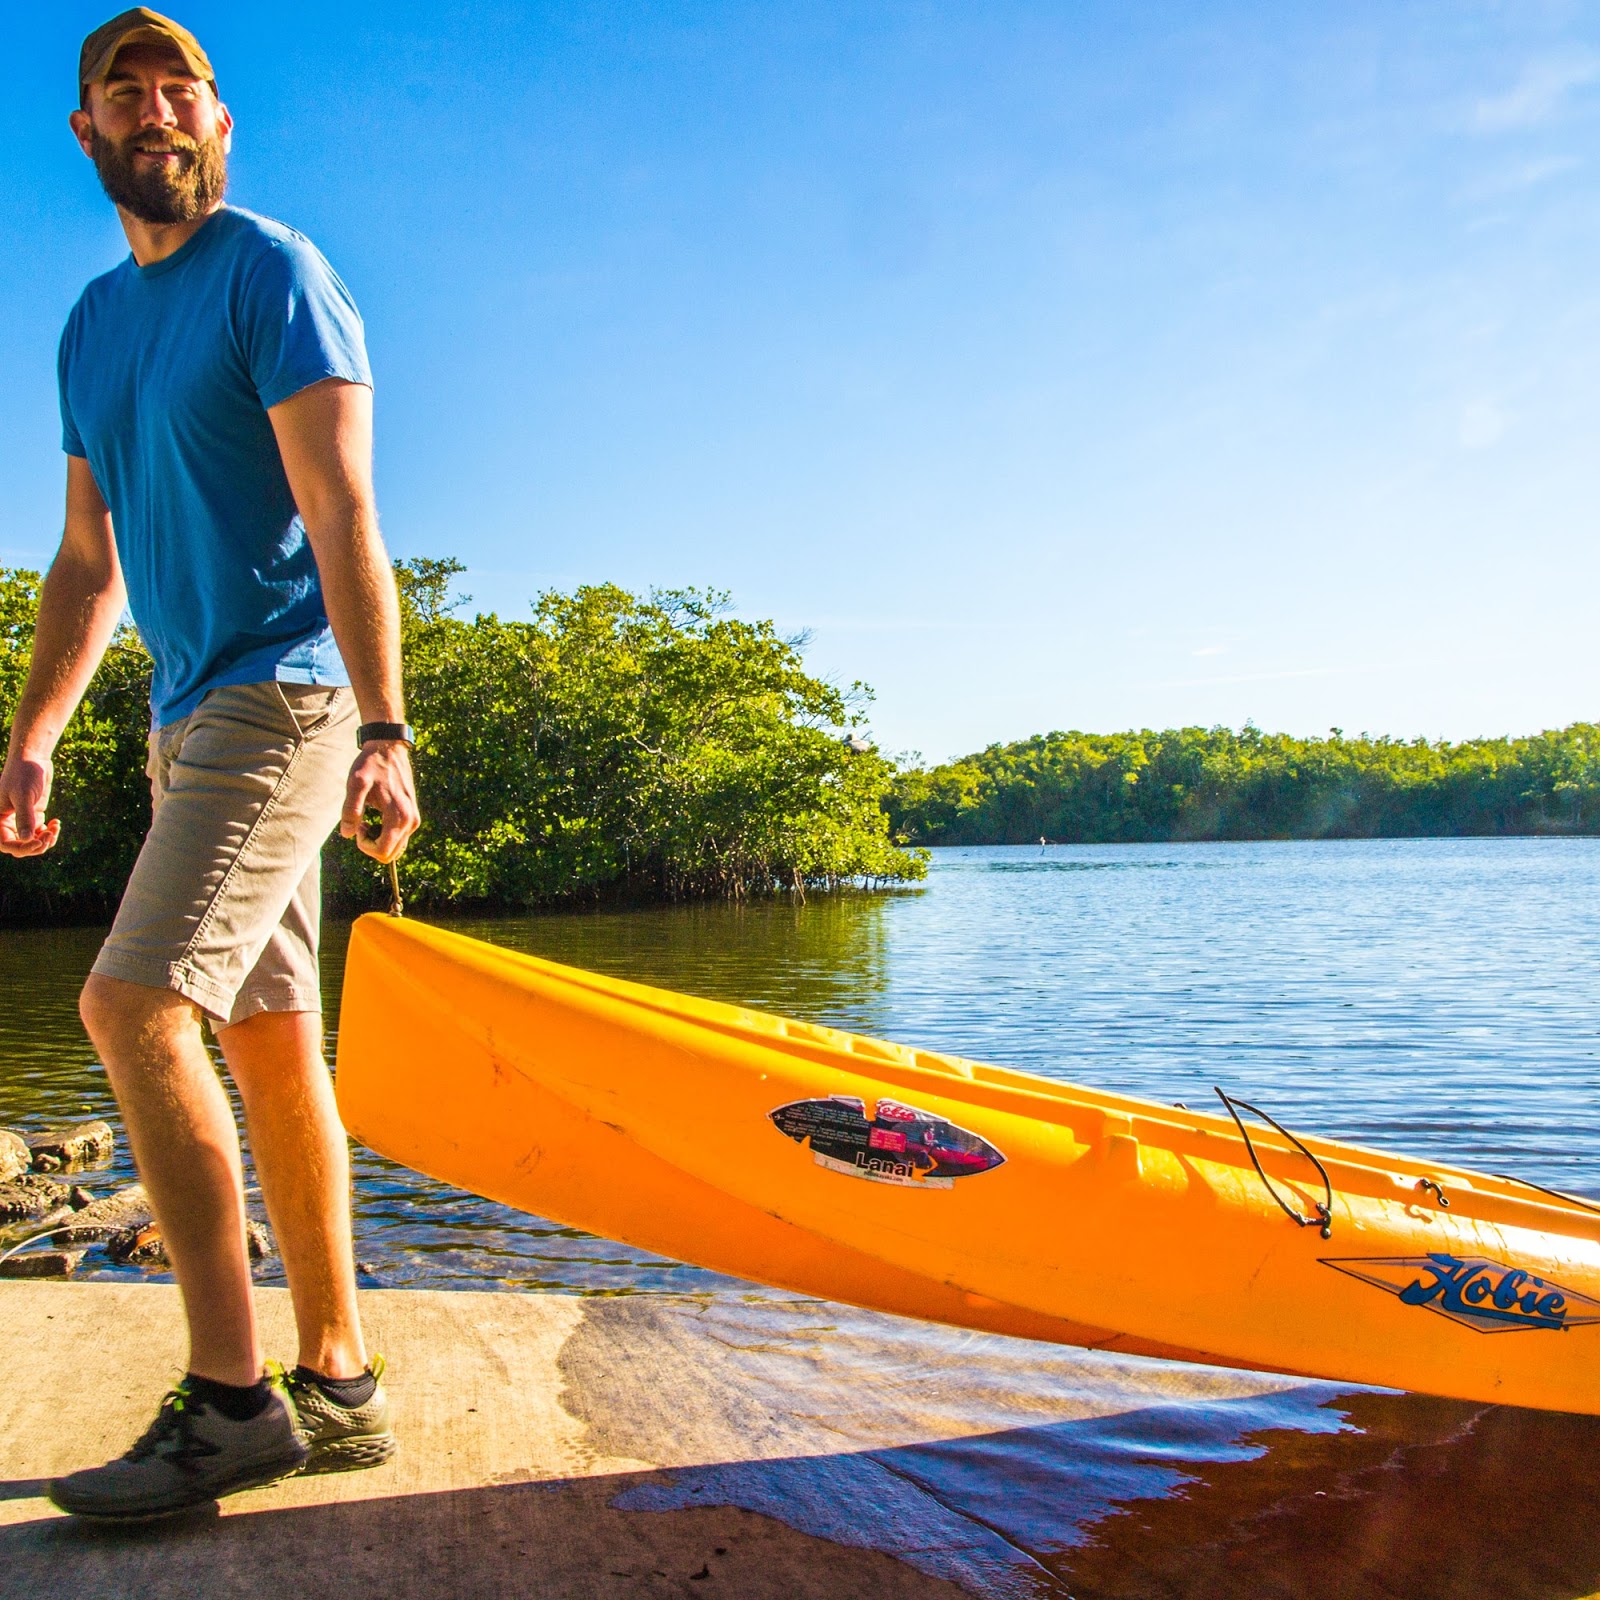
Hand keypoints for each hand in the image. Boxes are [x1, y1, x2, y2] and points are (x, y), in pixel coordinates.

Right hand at [0, 752, 60, 857]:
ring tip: (55, 828)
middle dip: (36, 845)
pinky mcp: (33, 817)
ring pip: (32, 842)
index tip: (39, 841)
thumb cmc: (23, 774)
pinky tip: (56, 823)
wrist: (33, 759)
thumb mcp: (23, 795)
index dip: (21, 848)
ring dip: (45, 840)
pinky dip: (49, 833)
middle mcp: (7, 822)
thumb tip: (26, 839)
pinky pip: (41, 834)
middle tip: (50, 835)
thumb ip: (24, 817)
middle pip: (20, 847)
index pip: (5, 844)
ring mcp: (21, 821)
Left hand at [340, 741, 418, 863]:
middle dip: (372, 845)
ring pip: (396, 848)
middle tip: (361, 824)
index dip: (365, 846)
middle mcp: (411, 822)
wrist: (389, 748)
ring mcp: (414, 820)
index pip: (383, 852)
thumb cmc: (371, 765)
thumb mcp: (356, 784)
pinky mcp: (413, 816)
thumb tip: (347, 834)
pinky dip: (385, 835)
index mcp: (398, 816)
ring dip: (378, 841)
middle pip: (390, 854)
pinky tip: (376, 818)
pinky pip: (400, 838)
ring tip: (367, 820)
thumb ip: (351, 810)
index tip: (358, 826)